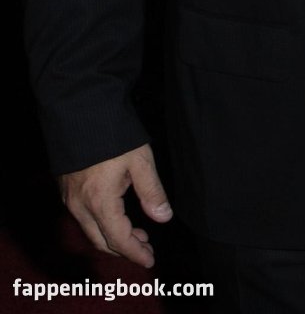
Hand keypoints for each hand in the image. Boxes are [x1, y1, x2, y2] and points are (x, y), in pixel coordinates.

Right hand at [58, 143, 172, 267]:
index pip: (118, 239)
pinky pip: (84, 219)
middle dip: (124, 250)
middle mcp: (80, 206)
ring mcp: (70, 200)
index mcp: (100, 202)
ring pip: (91, 231)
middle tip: (147, 249)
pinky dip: (102, 226)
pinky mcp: (67, 192)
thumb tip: (164, 217)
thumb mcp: (141, 162)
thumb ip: (152, 192)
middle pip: (101, 241)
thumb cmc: (113, 138)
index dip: (135, 253)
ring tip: (139, 235)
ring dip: (113, 238)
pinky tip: (118, 218)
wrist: (80, 117)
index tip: (150, 260)